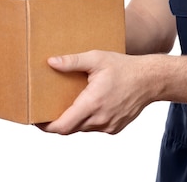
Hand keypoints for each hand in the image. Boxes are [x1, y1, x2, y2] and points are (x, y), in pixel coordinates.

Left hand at [37, 50, 152, 134]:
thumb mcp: (96, 58)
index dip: (46, 126)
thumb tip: (51, 62)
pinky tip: (88, 105)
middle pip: (70, 128)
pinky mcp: (115, 128)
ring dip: (73, 120)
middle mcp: (100, 119)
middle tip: (47, 110)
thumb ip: (72, 61)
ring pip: (82, 128)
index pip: (63, 126)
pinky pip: (95, 128)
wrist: (150, 80)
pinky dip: (88, 120)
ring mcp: (109, 125)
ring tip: (68, 104)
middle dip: (57, 121)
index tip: (36, 120)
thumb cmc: (125, 67)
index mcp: (93, 103)